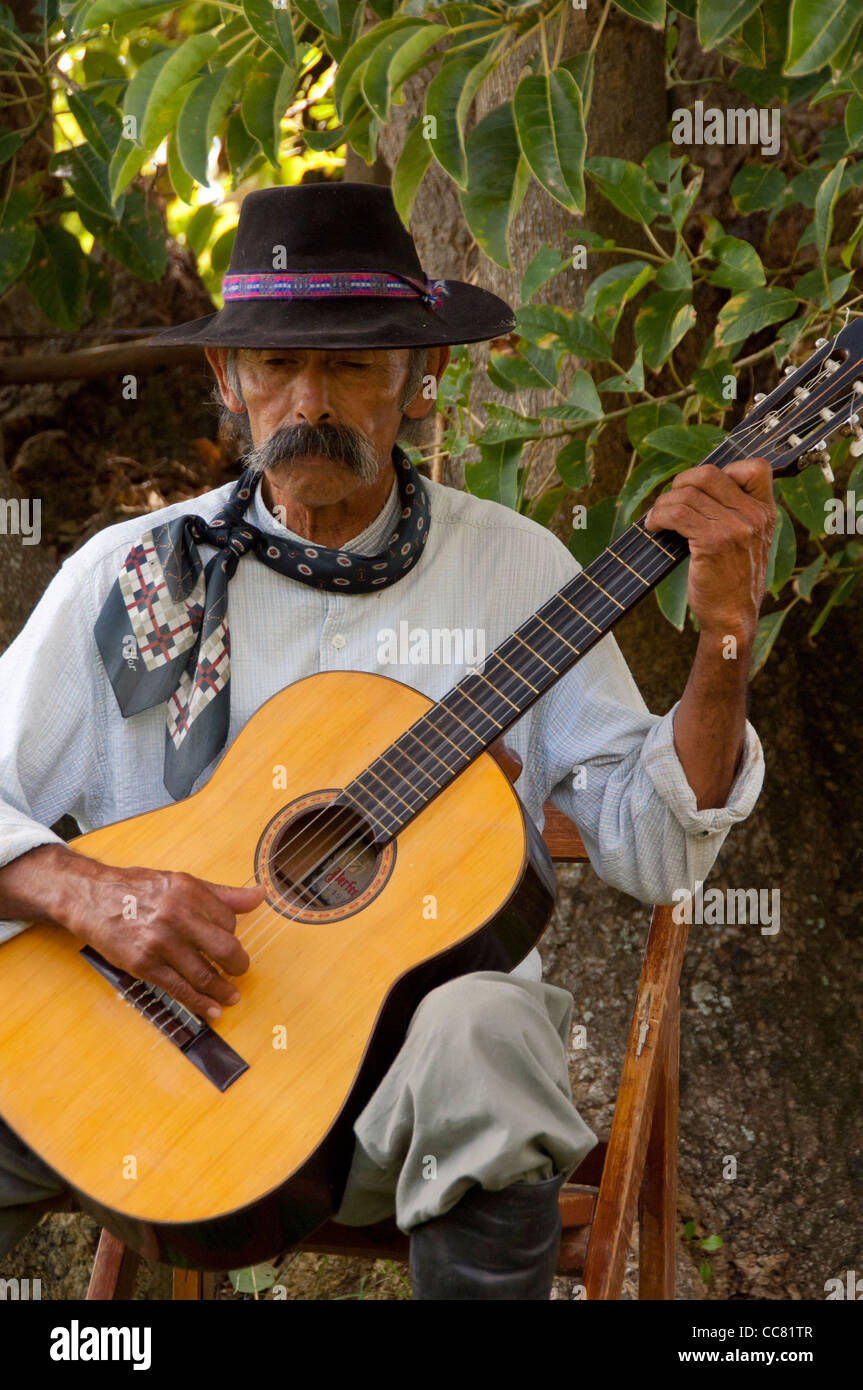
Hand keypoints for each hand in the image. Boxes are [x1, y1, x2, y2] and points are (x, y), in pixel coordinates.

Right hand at [54, 858, 264, 1019]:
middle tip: (240, 972)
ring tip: (232, 997)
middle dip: (238, 965)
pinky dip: (200, 1003)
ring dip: (222, 990)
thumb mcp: (181, 882)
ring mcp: (160, 943)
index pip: (228, 921)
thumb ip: (222, 894)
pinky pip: (179, 989)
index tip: (227, 943)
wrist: (91, 898)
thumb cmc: (138, 889)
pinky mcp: (143, 964)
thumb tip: (260, 895)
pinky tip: (212, 1010)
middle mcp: (177, 916)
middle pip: (225, 948)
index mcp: (190, 892)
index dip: (232, 935)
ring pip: (204, 974)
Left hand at [643, 458, 775, 646]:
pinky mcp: (714, 542)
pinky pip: (677, 514)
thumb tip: (691, 484)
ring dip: (662, 504)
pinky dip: (658, 517)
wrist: (732, 617)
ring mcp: (736, 528)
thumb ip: (733, 512)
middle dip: (680, 483)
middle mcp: (755, 516)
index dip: (723, 470)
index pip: (755, 467)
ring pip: (687, 493)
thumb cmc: (732, 580)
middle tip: (670, 503)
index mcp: (765, 511)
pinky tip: (654, 527)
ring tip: (657, 519)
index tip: (703, 491)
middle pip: (709, 473)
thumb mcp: (747, 541)